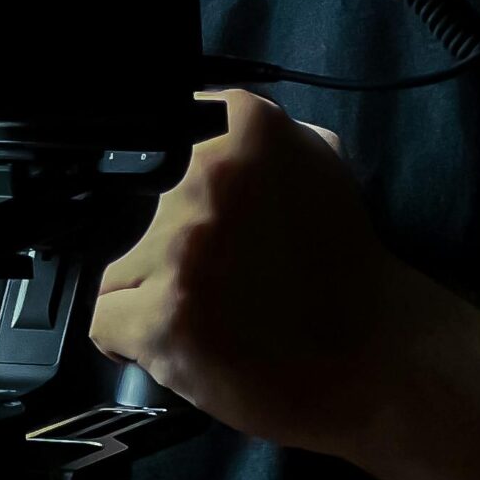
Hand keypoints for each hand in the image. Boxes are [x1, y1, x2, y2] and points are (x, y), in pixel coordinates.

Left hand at [88, 87, 439, 457]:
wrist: (376, 354)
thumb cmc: (345, 265)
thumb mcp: (317, 159)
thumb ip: (249, 137)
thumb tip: (193, 124)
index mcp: (241, 125)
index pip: (154, 143)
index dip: (168, 187)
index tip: (196, 215)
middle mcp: (205, 176)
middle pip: (131, 212)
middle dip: (164, 245)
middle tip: (220, 277)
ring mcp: (181, 246)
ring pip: (118, 269)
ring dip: (153, 295)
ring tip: (212, 315)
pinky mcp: (164, 316)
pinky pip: (104, 322)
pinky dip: (132, 341)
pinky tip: (185, 342)